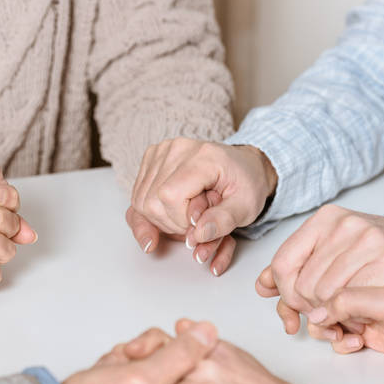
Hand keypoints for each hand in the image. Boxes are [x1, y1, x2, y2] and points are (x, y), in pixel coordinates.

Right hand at [62, 321, 218, 383]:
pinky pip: (149, 373)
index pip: (205, 372)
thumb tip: (210, 333)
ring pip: (164, 364)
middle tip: (129, 361)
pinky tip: (114, 373)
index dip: (179, 351)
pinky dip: (130, 366)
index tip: (153, 353)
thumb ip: (183, 354)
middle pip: (185, 367)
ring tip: (116, 369)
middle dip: (152, 353)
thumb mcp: (144, 376)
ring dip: (137, 357)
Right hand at [127, 139, 276, 275]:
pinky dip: (150, 213)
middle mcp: (176, 149)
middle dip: (171, 224)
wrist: (243, 166)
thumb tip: (199, 234)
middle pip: (150, 201)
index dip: (180, 220)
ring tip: (186, 215)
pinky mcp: (151, 159)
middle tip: (195, 221)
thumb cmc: (245, 184)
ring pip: (140, 202)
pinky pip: (137, 196)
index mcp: (203, 156)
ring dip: (161, 220)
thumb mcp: (246, 207)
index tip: (200, 223)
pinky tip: (168, 214)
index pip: (169, 196)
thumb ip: (224, 221)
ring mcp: (160, 152)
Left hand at [163, 321, 356, 383]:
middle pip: (157, 359)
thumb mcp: (240, 359)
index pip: (168, 341)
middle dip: (149, 372)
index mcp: (214, 346)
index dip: (156, 355)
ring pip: (157, 382)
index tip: (152, 366)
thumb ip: (207, 345)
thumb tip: (182, 325)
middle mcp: (203, 361)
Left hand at [257, 205, 383, 333]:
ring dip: (336, 317)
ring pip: (326, 296)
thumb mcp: (334, 255)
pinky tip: (364, 317)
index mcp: (324, 220)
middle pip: (302, 286)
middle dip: (312, 311)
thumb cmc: (381, 258)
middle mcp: (345, 225)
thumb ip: (297, 270)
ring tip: (349, 317)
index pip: (282, 265)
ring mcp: (369, 239)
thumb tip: (261, 286)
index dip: (285, 296)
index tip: (296, 311)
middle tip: (329, 318)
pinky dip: (356, 317)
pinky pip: (355, 300)